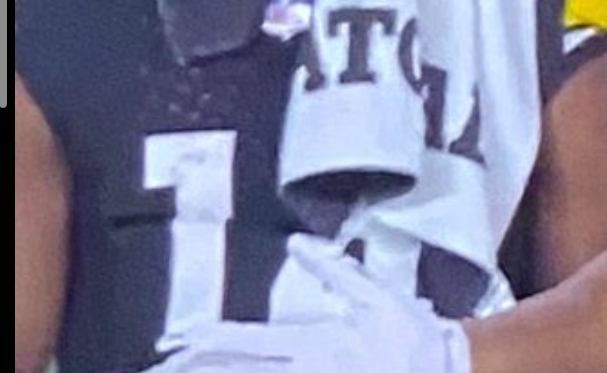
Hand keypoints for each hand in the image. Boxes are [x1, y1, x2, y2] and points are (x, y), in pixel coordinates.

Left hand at [144, 235, 470, 372]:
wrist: (447, 369)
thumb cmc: (414, 335)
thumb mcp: (377, 296)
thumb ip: (333, 269)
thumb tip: (297, 245)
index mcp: (317, 343)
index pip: (250, 343)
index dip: (208, 343)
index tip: (173, 342)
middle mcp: (307, 371)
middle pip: (241, 372)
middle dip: (196, 368)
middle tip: (159, 365)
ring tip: (178, 372)